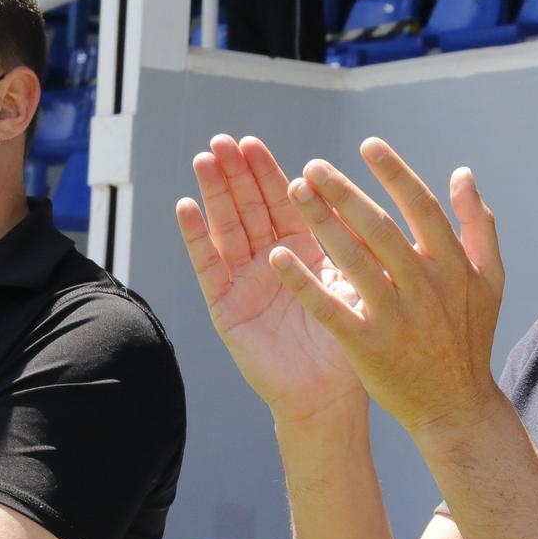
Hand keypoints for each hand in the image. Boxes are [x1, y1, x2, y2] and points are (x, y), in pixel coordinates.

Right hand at [176, 136, 365, 426]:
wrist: (328, 396)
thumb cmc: (349, 345)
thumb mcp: (350, 283)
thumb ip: (346, 241)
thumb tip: (348, 189)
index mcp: (303, 253)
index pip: (281, 203)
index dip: (265, 173)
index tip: (252, 143)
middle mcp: (269, 262)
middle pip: (248, 208)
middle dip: (236, 175)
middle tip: (223, 141)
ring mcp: (244, 282)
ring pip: (227, 229)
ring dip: (214, 194)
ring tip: (203, 159)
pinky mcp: (225, 307)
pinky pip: (209, 266)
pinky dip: (197, 237)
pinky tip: (187, 206)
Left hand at [267, 138, 505, 441]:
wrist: (454, 406)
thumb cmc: (467, 335)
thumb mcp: (489, 279)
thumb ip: (478, 225)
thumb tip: (463, 174)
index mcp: (453, 265)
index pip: (421, 208)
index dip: (395, 173)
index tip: (368, 144)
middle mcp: (426, 286)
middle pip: (380, 228)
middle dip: (345, 192)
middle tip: (312, 165)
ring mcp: (397, 317)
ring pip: (354, 261)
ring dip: (322, 223)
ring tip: (293, 192)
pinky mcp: (368, 346)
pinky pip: (330, 308)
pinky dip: (303, 282)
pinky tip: (277, 256)